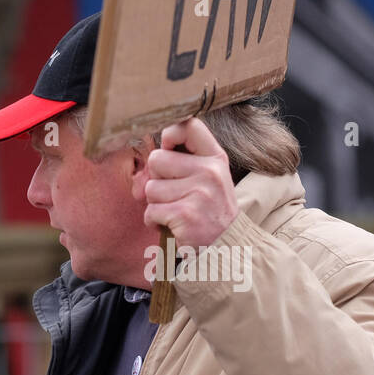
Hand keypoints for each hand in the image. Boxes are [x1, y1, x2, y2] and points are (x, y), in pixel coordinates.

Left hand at [141, 118, 238, 247]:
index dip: (170, 135)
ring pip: (150, 188)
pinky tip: (173, 225)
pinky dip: (155, 222)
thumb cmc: (208, 210)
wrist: (226, 248)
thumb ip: (181, 161)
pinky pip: (150, 211)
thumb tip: (147, 158)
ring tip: (177, 212)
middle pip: (157, 160)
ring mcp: (199, 193)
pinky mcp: (185, 214)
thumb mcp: (206, 179)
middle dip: (157, 180)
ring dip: (156, 204)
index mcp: (216, 158)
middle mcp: (210, 172)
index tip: (169, 150)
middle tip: (176, 195)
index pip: (189, 126)